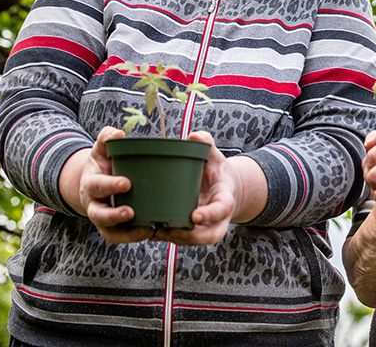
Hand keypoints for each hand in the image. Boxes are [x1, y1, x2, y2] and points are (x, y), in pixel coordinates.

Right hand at [75, 126, 154, 243]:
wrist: (95, 182)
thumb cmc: (104, 162)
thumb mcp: (102, 148)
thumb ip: (107, 138)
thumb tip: (117, 133)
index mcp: (91, 183)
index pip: (98, 186)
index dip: (110, 186)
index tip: (127, 183)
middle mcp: (94, 204)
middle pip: (99, 215)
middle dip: (114, 215)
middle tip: (131, 212)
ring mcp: (103, 219)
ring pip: (110, 232)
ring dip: (127, 233)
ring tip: (147, 229)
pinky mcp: (113, 229)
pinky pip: (121, 238)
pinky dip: (134, 237)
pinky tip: (151, 232)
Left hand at [150, 131, 239, 245]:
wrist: (223, 188)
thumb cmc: (216, 171)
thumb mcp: (215, 156)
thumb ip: (207, 145)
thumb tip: (194, 135)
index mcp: (226, 198)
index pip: (221, 209)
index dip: (210, 214)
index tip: (194, 216)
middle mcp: (218, 218)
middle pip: (209, 235)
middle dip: (190, 236)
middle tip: (169, 229)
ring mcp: (206, 227)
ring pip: (194, 241)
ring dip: (175, 239)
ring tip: (155, 230)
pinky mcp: (193, 231)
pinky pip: (183, 239)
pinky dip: (167, 238)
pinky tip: (150, 232)